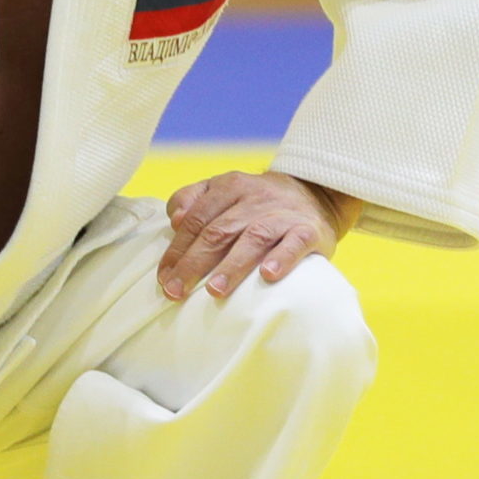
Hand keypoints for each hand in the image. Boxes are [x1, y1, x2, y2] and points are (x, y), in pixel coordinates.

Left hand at [155, 170, 353, 301]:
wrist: (315, 192)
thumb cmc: (256, 202)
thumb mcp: (223, 189)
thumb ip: (193, 199)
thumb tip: (174, 220)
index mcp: (228, 186)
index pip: (196, 219)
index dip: (177, 250)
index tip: (164, 278)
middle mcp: (254, 197)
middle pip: (219, 231)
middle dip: (194, 263)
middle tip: (177, 291)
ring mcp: (282, 214)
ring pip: (253, 238)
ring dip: (232, 266)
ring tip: (214, 290)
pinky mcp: (309, 230)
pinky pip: (295, 243)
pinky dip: (281, 258)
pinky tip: (268, 276)